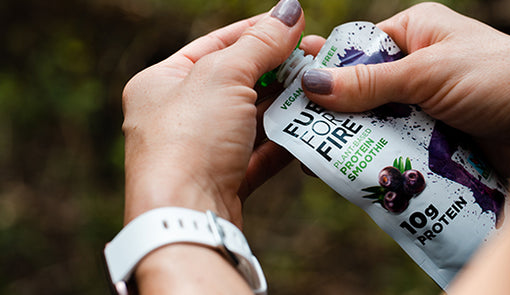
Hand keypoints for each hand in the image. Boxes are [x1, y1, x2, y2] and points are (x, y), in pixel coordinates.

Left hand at [120, 0, 303, 292]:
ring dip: (286, 105)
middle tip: (316, 57)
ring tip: (320, 89)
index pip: (215, 44)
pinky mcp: (224, 180)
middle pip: (237, 82)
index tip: (294, 24)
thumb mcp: (223, 76)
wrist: (186, 218)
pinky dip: (285, 139)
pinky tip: (311, 126)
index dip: (257, 31)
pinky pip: (259, 152)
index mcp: (161, 81)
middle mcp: (177, 115)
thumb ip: (260, 43)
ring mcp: (201, 150)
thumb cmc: (190, 138)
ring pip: (251, 119)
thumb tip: (290, 9)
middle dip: (278, 69)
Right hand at [300, 2, 509, 176]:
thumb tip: (312, 84)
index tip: (291, 89)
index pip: (358, 49)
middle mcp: (418, 66)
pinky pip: (394, 146)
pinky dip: (376, 158)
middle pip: (361, 90)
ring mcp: (425, 105)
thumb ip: (368, 83)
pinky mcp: (434, 138)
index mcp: (416, 32)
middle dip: (334, 113)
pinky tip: (348, 172)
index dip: (326, 69)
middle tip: (296, 134)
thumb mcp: (427, 73)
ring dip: (352, 140)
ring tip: (314, 160)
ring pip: (376, 122)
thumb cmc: (500, 78)